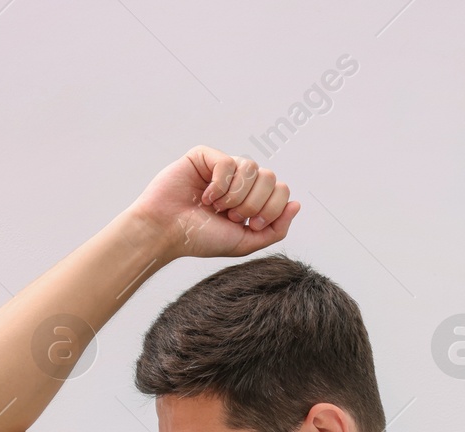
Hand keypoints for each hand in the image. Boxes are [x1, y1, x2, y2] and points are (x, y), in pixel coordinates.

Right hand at [127, 146, 300, 260]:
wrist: (167, 233)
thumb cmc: (201, 239)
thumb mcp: (246, 242)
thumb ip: (276, 228)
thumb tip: (297, 204)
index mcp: (252, 198)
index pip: (281, 190)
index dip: (270, 209)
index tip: (247, 224)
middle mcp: (240, 181)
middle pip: (270, 177)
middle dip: (252, 204)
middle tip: (229, 216)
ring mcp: (223, 167)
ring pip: (252, 168)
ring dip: (235, 196)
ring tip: (216, 207)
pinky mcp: (205, 156)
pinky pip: (229, 162)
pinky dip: (220, 185)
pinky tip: (205, 195)